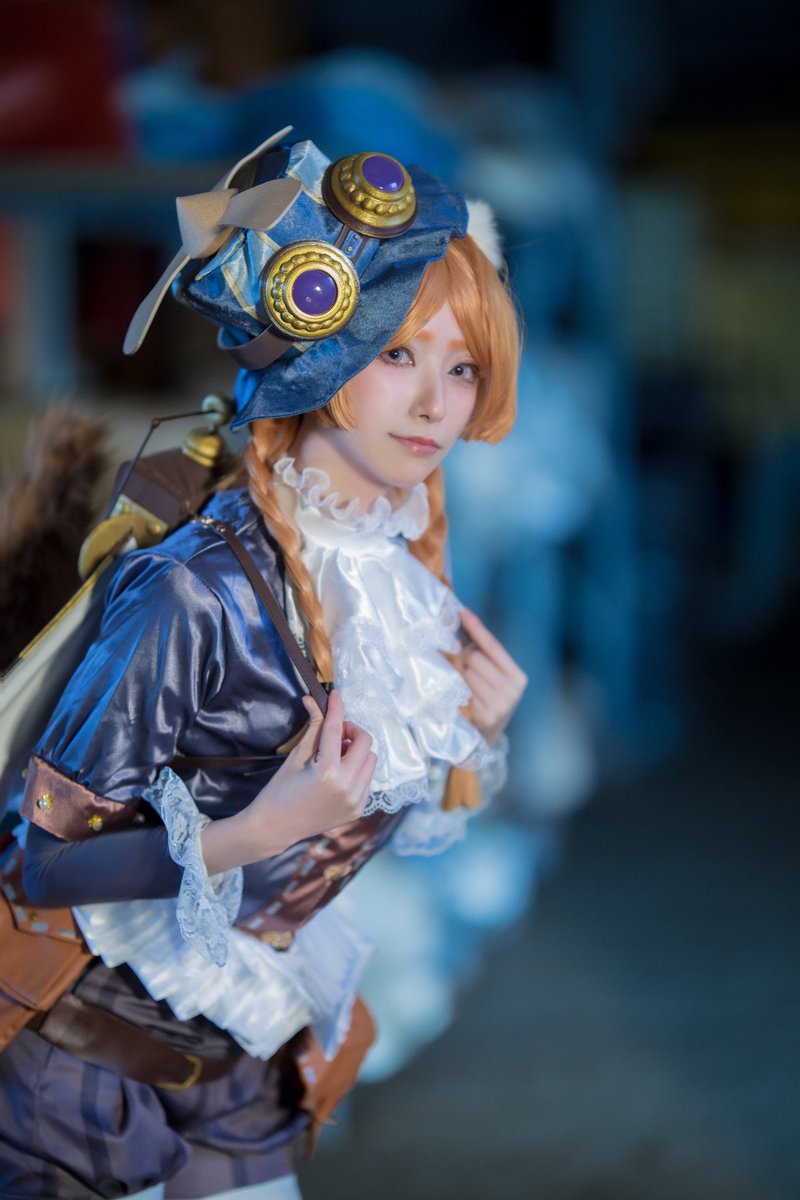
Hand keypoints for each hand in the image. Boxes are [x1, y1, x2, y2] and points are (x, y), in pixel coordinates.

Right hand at [201, 689, 375, 871]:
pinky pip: (367, 779)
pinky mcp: (358, 810)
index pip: (336, 729)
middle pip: (365, 742)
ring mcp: (355, 800)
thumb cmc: (280, 790)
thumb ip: (313, 728)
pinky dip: (357, 770)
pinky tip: (337, 774)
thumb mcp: (296, 756)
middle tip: (334, 734)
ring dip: (356, 751)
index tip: (335, 694)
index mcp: (327, 772)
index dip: (336, 708)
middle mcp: (347, 787)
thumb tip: (314, 700)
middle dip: (350, 731)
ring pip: (370, 760)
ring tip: (334, 757)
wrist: (276, 827)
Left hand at [458, 607, 527, 746]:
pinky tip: (462, 696)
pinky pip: (463, 689)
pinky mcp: (485, 716)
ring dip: (460, 673)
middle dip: (464, 656)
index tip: (462, 611)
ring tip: (464, 683)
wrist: (485, 739)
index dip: (476, 628)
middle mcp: (513, 690)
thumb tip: (464, 619)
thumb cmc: (486, 700)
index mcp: (518, 677)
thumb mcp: (492, 677)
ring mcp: (500, 705)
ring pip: (467, 672)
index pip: (493, 646)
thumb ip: (483, 652)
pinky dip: (459, 688)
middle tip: (462, 664)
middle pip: (475, 657)